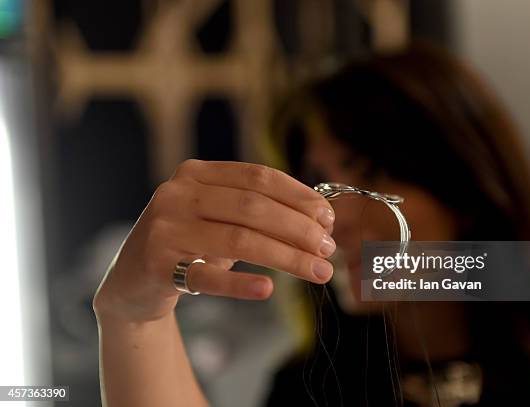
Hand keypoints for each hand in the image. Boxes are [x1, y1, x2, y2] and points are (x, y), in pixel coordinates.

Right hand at [93, 160, 335, 322]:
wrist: (132, 280)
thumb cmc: (189, 244)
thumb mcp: (218, 217)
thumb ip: (257, 210)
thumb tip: (319, 220)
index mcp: (197, 174)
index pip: (259, 177)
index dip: (299, 196)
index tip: (328, 218)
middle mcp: (178, 193)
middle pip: (253, 207)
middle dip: (299, 228)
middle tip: (328, 248)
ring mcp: (165, 228)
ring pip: (239, 239)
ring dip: (286, 256)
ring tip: (318, 271)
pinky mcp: (159, 265)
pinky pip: (208, 275)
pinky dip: (241, 283)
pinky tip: (268, 289)